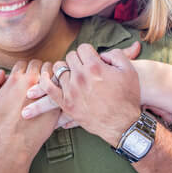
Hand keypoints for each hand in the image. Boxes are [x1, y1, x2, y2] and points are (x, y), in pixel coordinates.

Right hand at [0, 60, 59, 161]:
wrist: (16, 139)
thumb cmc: (2, 121)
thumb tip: (2, 72)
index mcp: (16, 78)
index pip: (23, 63)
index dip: (24, 68)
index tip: (26, 74)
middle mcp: (31, 80)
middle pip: (38, 63)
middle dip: (38, 68)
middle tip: (39, 76)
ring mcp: (44, 88)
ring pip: (51, 70)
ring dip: (50, 73)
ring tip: (49, 80)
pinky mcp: (55, 98)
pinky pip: (60, 84)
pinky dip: (59, 84)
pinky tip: (56, 89)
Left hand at [21, 42, 141, 120]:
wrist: (124, 124)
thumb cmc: (128, 97)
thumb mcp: (128, 70)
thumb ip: (116, 54)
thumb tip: (101, 53)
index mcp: (95, 67)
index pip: (82, 48)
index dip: (88, 52)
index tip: (91, 59)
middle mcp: (81, 77)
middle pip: (70, 57)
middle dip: (77, 60)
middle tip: (83, 67)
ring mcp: (72, 90)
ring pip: (58, 69)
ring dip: (64, 69)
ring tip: (70, 74)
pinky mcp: (66, 104)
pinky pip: (48, 89)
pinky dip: (43, 82)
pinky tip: (43, 79)